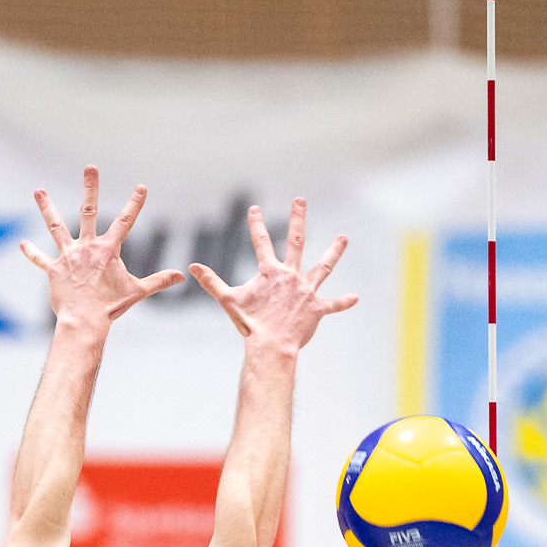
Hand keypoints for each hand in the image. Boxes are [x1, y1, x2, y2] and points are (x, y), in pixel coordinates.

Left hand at [21, 167, 182, 325]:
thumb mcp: (138, 291)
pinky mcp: (53, 270)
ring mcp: (68, 257)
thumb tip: (182, 276)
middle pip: (89, 210)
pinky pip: (40, 259)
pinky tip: (23, 244)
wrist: (84, 320)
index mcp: (108, 250)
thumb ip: (159, 280)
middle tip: (90, 167)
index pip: (126, 221)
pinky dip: (31, 253)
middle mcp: (87, 247)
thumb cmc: (111, 307)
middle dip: (90, 187)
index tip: (141, 187)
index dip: (135, 204)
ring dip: (47, 208)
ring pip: (56, 226)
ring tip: (39, 190)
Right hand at [191, 198, 356, 350]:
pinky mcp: (316, 309)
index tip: (254, 209)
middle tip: (300, 200)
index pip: (261, 242)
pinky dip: (344, 302)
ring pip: (323, 266)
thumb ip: (211, 282)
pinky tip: (355, 298)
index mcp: (270, 272)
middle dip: (298, 218)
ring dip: (334, 251)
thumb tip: (191, 268)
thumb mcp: (227, 300)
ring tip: (343, 238)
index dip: (256, 224)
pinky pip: (333, 305)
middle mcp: (291, 276)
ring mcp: (306, 291)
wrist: (271, 346)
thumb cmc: (249, 324)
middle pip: (296, 241)